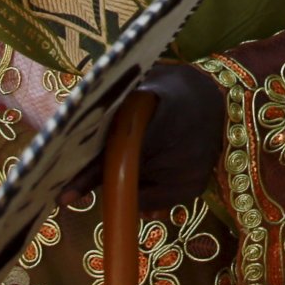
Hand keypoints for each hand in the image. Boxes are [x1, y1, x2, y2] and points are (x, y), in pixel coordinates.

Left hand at [63, 62, 225, 213]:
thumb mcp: (143, 86)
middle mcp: (180, 153)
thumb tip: (68, 124)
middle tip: (81, 175)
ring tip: (133, 155)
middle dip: (104, 175)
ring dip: (125, 180)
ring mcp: (188, 175)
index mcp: (164, 122)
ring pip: (138, 192)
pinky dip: (144, 187)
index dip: (90, 176)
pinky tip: (151, 165)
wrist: (221, 98)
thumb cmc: (173, 87)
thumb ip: (114, 108)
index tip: (64, 196)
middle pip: (126, 176)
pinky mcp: (193, 189)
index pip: (120, 155)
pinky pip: (155, 198)